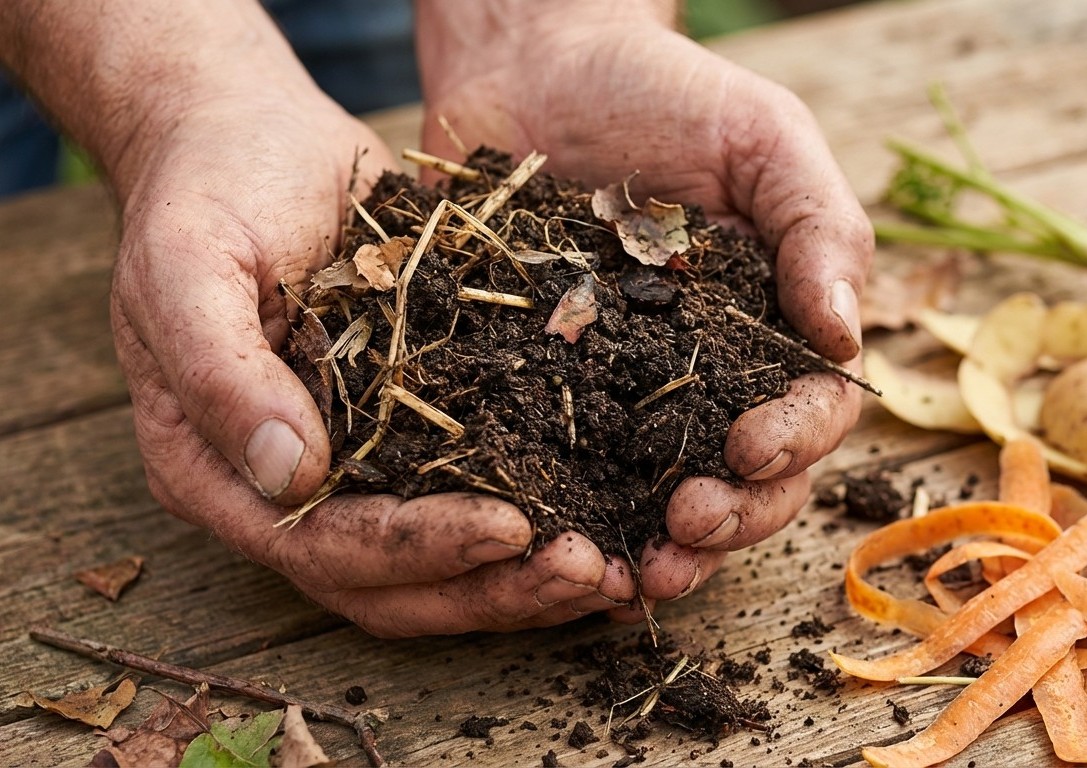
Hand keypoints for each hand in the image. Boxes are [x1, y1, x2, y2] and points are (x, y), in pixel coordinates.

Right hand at [106, 40, 638, 637]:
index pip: (319, 545)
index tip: (509, 528)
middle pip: (389, 584)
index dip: (414, 548)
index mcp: (213, 470)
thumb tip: (288, 475)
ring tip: (611, 566)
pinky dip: (537, 511)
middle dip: (489, 586)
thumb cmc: (207, 189)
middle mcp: (285, 490)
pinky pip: (473, 492)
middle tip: (586, 570)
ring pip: (439, 563)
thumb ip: (222, 372)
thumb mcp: (189, 263)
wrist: (253, 138)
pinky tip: (608, 515)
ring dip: (522, 574)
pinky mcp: (410, 432)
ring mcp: (352, 465)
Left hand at [416, 2, 872, 601]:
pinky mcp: (547, 394)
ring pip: (663, 500)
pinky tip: (561, 550)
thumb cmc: (664, 91)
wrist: (531, 61)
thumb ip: (817, 229)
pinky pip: (567, 474)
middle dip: (731, 517)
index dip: (790, 446)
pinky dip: (574, 523)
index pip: (810, 413)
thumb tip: (844, 341)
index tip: (746, 447)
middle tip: (688, 525)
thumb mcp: (764, 139)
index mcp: (773, 330)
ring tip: (636, 575)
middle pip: (748, 480)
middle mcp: (710, 378)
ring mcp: (627, 394)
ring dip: (663, 550)